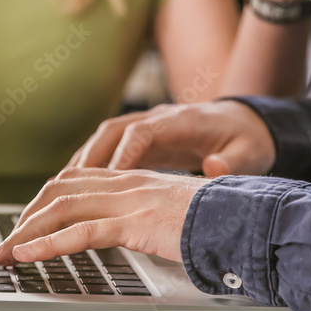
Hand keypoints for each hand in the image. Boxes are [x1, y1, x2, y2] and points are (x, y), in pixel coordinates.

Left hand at [0, 168, 205, 264]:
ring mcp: (130, 200)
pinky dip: (48, 244)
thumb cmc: (220, 220)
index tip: (23, 226)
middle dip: (26, 218)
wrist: (253, 215)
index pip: (73, 182)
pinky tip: (28, 256)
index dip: (43, 202)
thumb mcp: (172, 215)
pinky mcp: (137, 222)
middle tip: (4, 244)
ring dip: (27, 233)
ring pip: (62, 209)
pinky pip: (82, 232)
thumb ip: (145, 218)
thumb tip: (128, 233)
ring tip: (4, 255)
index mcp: (133, 178)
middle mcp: (126, 182)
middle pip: (59, 191)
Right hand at [65, 101, 275, 176]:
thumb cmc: (246, 140)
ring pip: (101, 141)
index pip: (141, 133)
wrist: (246, 122)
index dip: (122, 155)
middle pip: (109, 133)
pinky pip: (105, 151)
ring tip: (60, 191)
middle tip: (66, 190)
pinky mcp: (138, 141)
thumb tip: (215, 168)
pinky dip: (87, 169)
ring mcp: (144, 127)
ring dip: (79, 165)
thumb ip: (233, 163)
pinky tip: (72, 191)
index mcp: (180, 121)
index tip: (109, 181)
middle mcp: (155, 119)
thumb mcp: (250, 153)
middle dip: (86, 161)